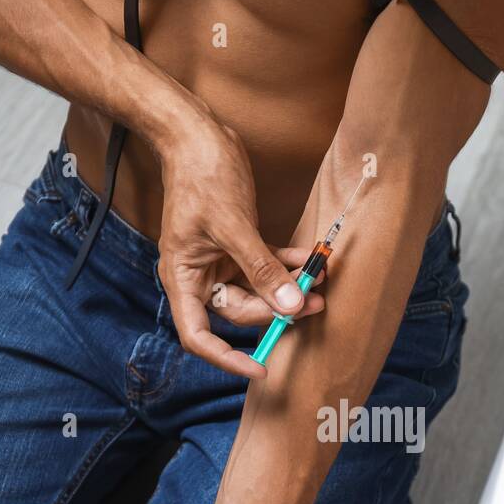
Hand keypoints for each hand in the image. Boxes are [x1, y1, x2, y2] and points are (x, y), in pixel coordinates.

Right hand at [155, 111, 323, 378]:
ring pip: (257, 289)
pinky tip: (311, 257)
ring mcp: (218, 261)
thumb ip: (262, 270)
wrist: (195, 134)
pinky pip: (265, 264)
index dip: (227, 359)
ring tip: (320, 279)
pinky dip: (287, 262)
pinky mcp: (237, 244)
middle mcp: (199, 276)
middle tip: (313, 303)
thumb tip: (290, 307)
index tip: (261, 369)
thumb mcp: (234, 227)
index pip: (199, 336)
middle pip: (238, 312)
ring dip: (288, 285)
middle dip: (276, 310)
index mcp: (184, 279)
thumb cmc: (202, 176)